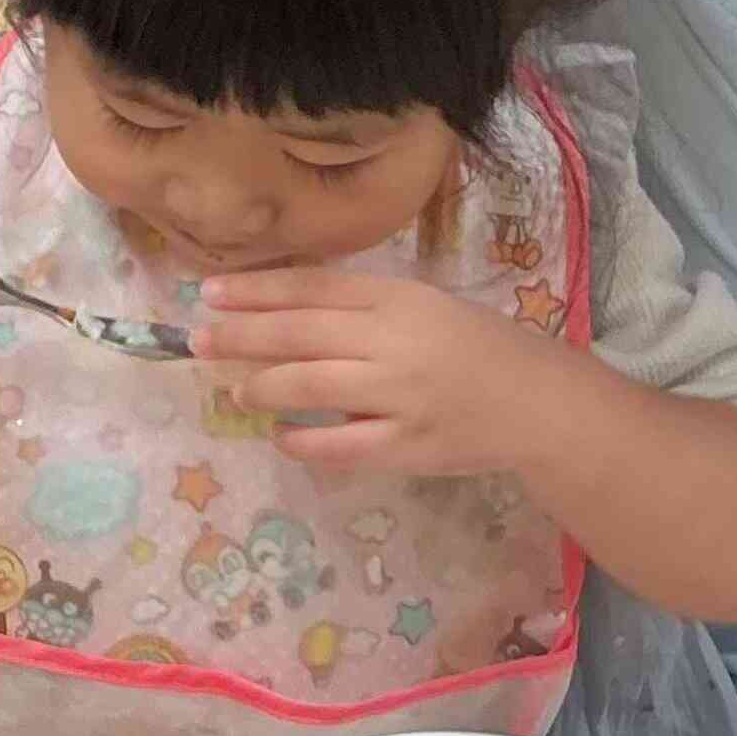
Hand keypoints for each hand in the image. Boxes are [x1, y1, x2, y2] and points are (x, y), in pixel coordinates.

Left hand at [193, 268, 572, 479]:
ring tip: (238, 390)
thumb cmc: (473, 347)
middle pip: (300, 333)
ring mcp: (401, 396)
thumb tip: (275, 310)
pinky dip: (301, 440)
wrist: (539, 403)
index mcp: (398, 300)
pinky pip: (339, 446)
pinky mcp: (408, 446)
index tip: (210, 294)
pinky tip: (281, 435)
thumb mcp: (421, 307)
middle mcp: (395, 342)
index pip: (313, 288)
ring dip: (262, 387)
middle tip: (197, 340)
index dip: (256, 291)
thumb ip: (359, 308)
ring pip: (310, 386)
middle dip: (240, 336)